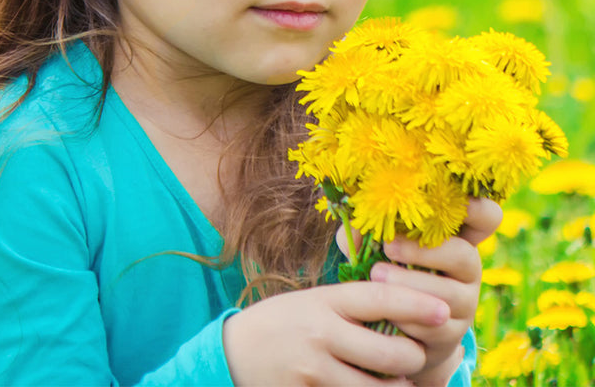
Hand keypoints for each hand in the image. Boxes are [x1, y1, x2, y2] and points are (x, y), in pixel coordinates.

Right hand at [223, 280, 449, 385]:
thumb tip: (403, 310)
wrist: (232, 353)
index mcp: (324, 301)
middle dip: (412, 360)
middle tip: (414, 356)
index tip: (445, 309)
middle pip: (390, 355)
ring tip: (397, 380)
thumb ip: (351, 307)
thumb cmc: (282, 322)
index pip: (379, 298)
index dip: (416, 303)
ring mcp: (314, 371)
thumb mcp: (312, 302)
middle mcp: (321, 334)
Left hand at [369, 198, 502, 386]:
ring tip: (376, 275)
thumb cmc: (382, 265)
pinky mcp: (451, 333)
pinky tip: (385, 308)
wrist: (387, 323)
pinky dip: (408, 316)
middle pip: (465, 256)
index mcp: (453, 235)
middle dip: (424, 252)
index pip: (487, 217)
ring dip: (410, 284)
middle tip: (388, 247)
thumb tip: (356, 225)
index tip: (456, 203)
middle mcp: (466, 267)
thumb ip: (364, 229)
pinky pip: (436, 326)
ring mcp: (464, 302)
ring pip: (450, 294)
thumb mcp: (371, 242)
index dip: (479, 209)